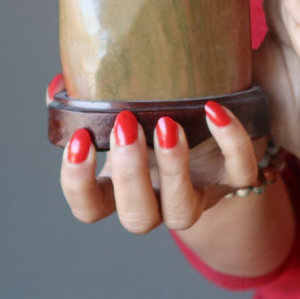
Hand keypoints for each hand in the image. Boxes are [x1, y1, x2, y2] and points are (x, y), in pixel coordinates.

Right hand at [53, 78, 263, 233]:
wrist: (222, 135)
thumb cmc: (158, 119)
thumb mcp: (125, 111)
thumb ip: (90, 98)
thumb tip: (59, 83)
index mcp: (123, 190)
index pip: (89, 207)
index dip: (78, 183)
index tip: (79, 139)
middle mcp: (158, 201)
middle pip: (136, 215)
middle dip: (128, 173)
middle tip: (125, 124)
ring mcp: (198, 195)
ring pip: (182, 211)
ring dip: (172, 168)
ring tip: (167, 123)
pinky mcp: (236, 177)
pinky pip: (240, 171)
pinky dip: (230, 141)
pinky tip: (215, 109)